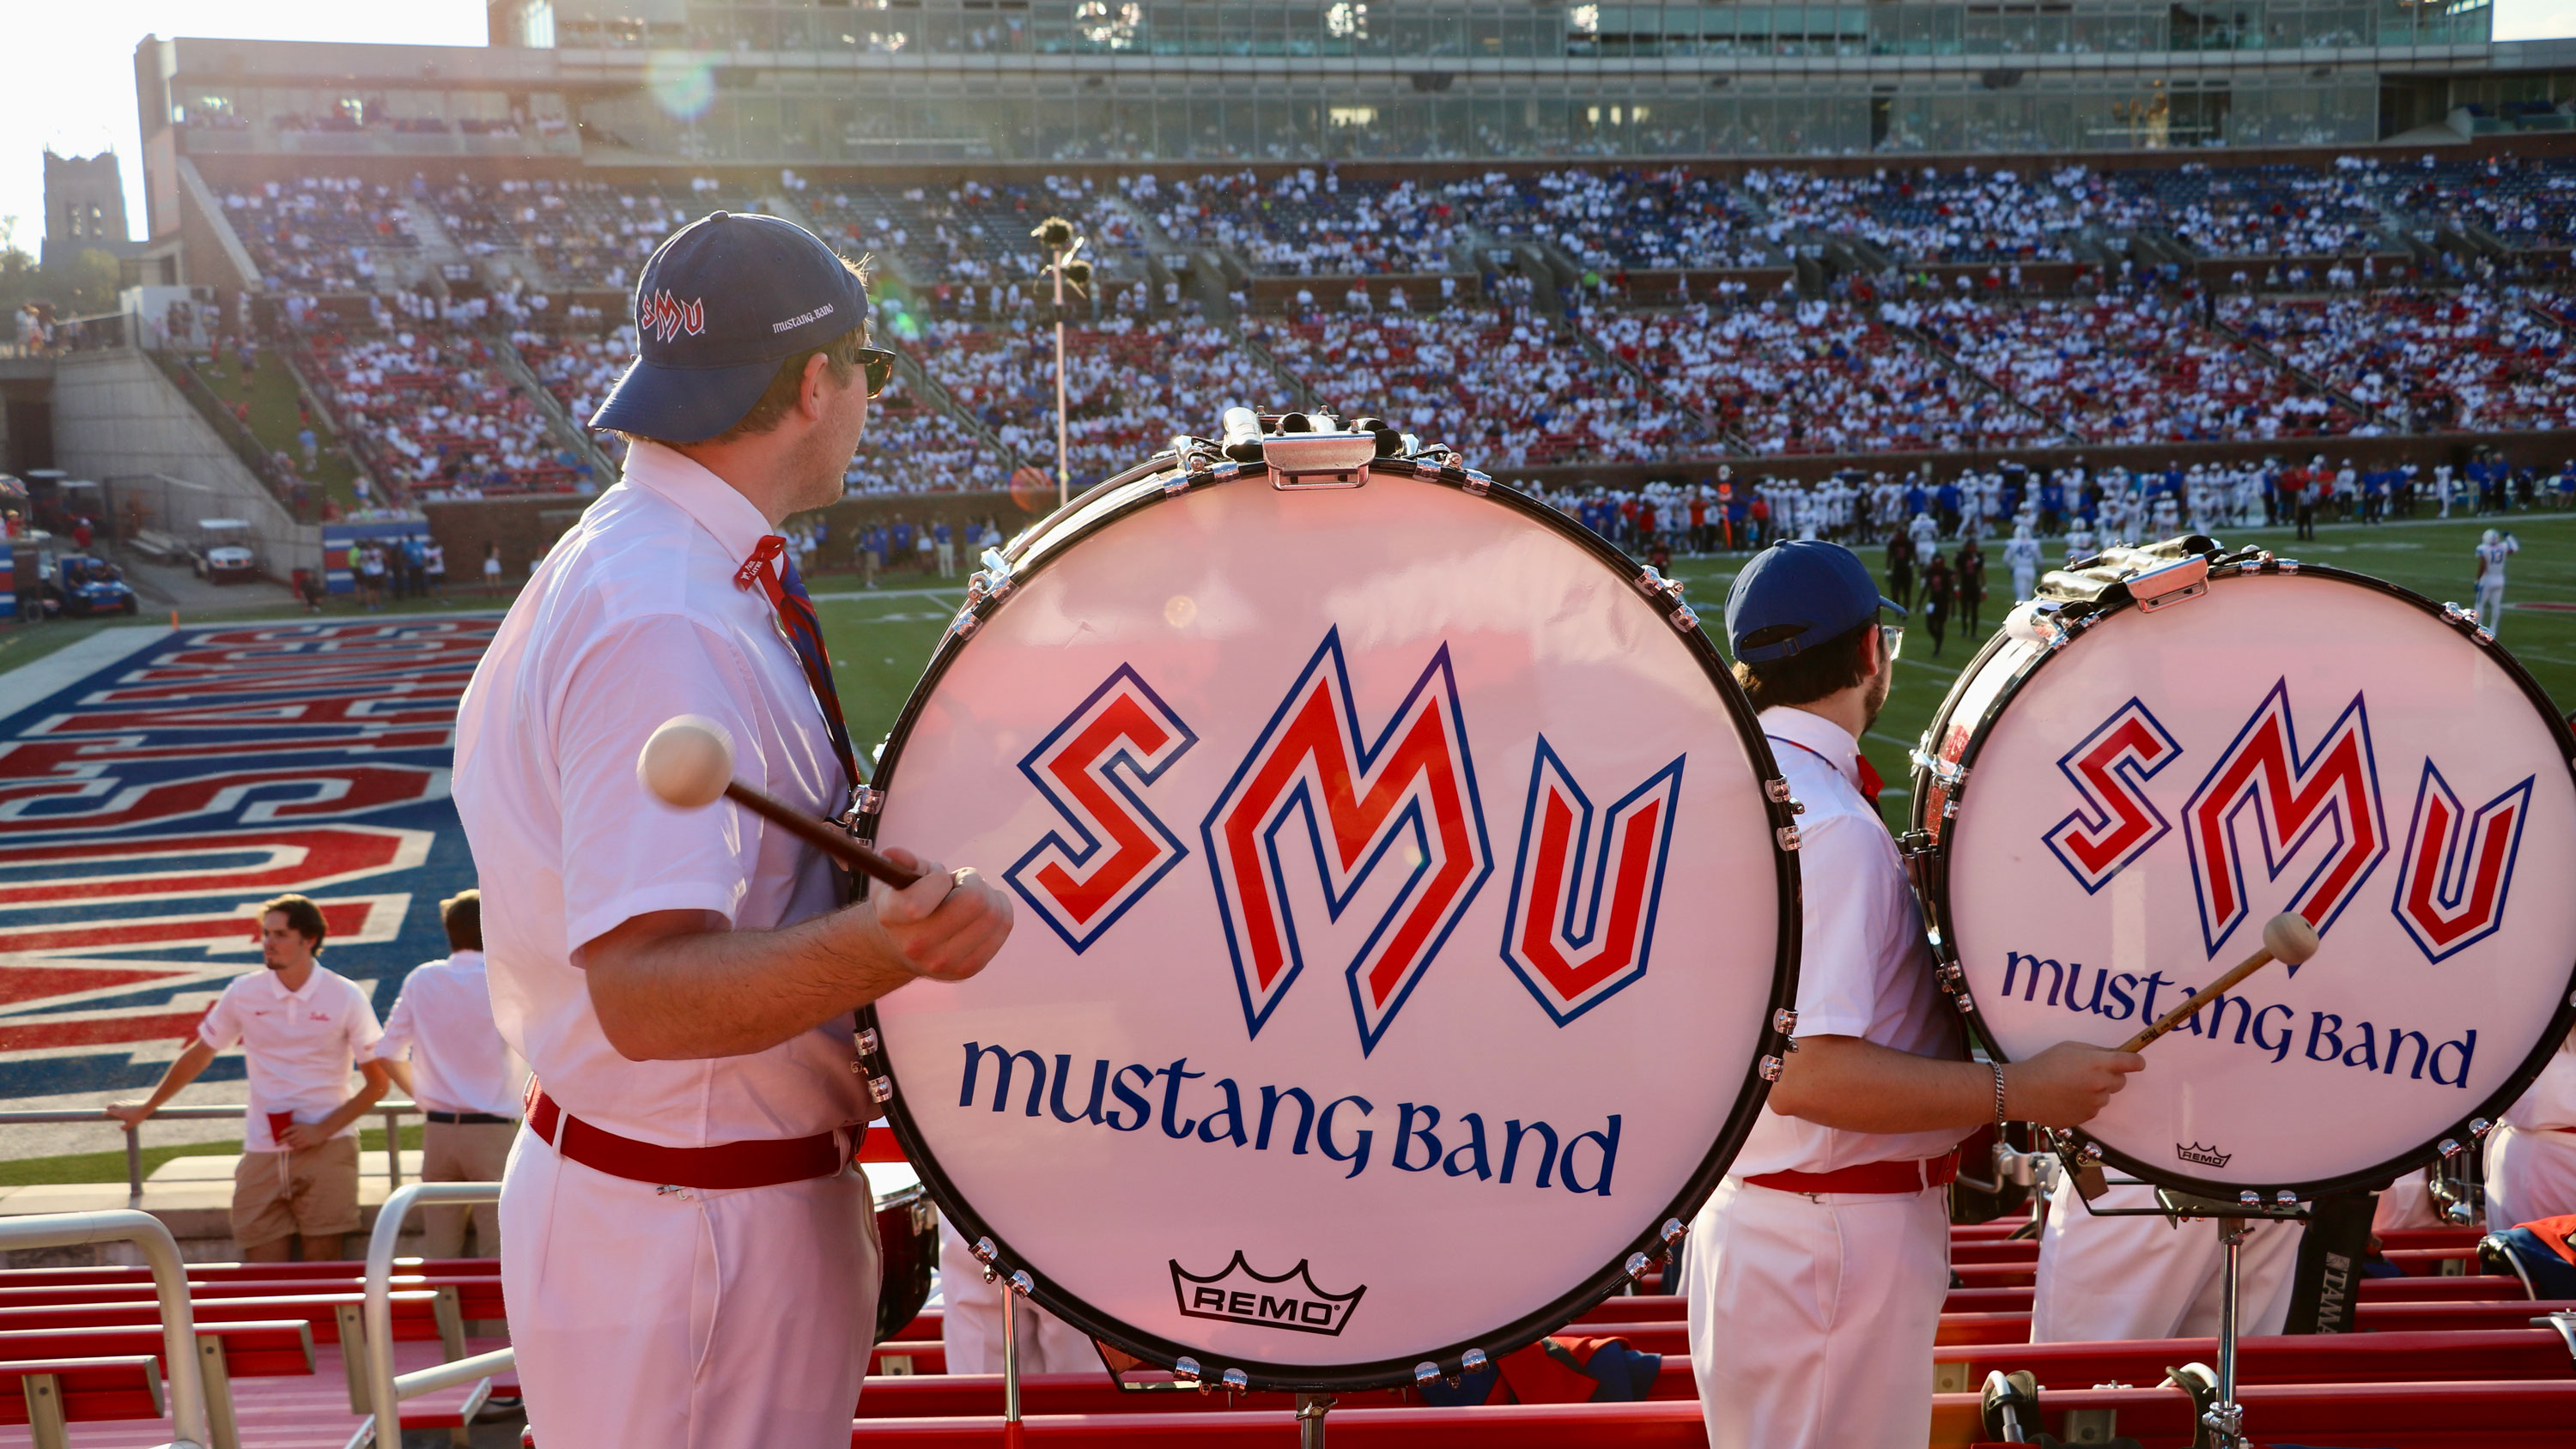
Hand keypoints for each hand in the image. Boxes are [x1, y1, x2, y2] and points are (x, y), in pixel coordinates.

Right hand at [103, 1102, 150, 1130]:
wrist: (147, 1106)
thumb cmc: (139, 1116)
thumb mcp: (132, 1124)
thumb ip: (125, 1127)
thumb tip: (120, 1128)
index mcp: (120, 1112)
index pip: (110, 1111)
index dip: (105, 1113)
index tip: (103, 1114)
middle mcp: (121, 1106)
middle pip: (113, 1105)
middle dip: (109, 1107)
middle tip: (107, 1108)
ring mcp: (126, 1103)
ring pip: (118, 1102)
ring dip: (115, 1104)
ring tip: (114, 1106)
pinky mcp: (131, 1101)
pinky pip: (125, 1101)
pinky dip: (122, 1103)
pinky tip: (124, 1103)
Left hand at [277, 1122, 325, 1150]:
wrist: (321, 1130)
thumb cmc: (310, 1128)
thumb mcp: (302, 1125)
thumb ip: (295, 1128)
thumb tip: (286, 1132)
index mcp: (298, 1126)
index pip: (287, 1129)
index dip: (282, 1133)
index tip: (278, 1135)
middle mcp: (299, 1132)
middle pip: (287, 1138)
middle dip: (281, 1141)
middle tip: (277, 1144)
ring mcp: (303, 1138)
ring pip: (292, 1143)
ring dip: (289, 1144)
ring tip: (289, 1143)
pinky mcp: (306, 1143)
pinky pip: (297, 1146)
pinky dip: (294, 1147)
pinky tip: (294, 1146)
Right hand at [872, 848, 1011, 983]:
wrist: (905, 947)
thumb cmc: (905, 901)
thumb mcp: (897, 878)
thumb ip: (901, 862)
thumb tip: (894, 853)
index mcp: (892, 918)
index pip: (918, 903)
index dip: (937, 879)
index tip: (937, 877)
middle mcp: (915, 945)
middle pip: (973, 901)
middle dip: (973, 880)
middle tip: (962, 882)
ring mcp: (943, 962)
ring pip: (993, 913)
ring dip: (989, 893)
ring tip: (971, 895)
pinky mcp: (968, 969)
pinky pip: (1003, 926)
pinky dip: (1001, 908)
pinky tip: (984, 908)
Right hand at [2002, 1043, 2142, 1128]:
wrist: (2023, 1091)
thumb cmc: (2044, 1064)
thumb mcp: (2069, 1047)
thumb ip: (2094, 1052)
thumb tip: (2111, 1056)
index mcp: (2099, 1064)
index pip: (2132, 1063)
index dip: (2136, 1062)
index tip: (2135, 1062)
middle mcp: (2101, 1084)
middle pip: (2121, 1081)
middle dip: (2110, 1076)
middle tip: (2088, 1073)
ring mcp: (2095, 1103)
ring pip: (2105, 1096)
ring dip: (2096, 1091)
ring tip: (2071, 1087)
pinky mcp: (2086, 1117)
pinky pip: (2094, 1108)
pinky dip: (2085, 1103)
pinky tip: (2066, 1098)